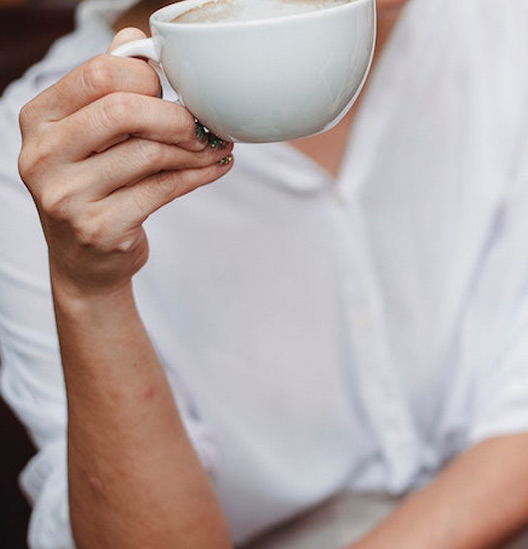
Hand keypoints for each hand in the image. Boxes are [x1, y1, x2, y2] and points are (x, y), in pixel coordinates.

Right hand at [17, 28, 233, 299]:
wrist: (86, 262)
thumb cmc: (96, 185)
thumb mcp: (90, 134)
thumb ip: (108, 86)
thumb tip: (135, 36)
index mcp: (39, 118)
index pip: (99, 74)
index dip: (148, 77)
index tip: (172, 92)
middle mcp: (43, 154)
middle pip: (123, 110)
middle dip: (176, 115)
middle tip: (203, 125)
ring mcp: (67, 195)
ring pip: (150, 153)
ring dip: (196, 149)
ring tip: (217, 147)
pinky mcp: (100, 226)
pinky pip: (164, 189)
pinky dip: (199, 175)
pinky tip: (216, 167)